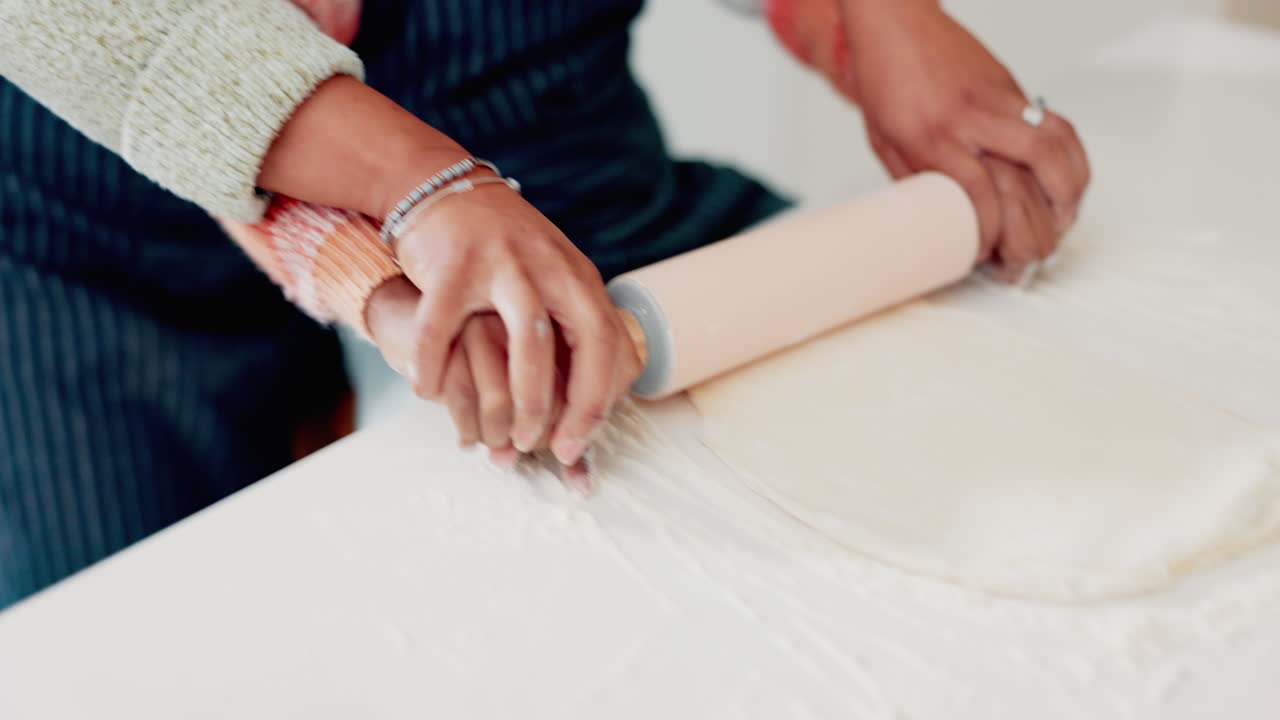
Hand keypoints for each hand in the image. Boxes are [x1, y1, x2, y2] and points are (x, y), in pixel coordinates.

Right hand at [389, 177, 641, 467]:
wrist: (442, 187)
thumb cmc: (502, 253)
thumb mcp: (551, 279)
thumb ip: (571, 329)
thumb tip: (598, 399)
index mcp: (578, 277)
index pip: (609, 343)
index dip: (600, 400)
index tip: (580, 444)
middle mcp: (549, 267)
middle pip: (585, 341)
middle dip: (572, 405)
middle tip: (551, 450)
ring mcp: (503, 263)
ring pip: (529, 338)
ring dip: (524, 396)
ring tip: (508, 438)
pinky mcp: (453, 265)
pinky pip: (445, 327)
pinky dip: (435, 366)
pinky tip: (427, 393)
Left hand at [836, 0, 1089, 276]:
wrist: (897, 20)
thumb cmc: (885, 78)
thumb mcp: (885, 142)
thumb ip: (919, 182)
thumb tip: (948, 226)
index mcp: (930, 135)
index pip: (976, 192)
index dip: (991, 232)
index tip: (988, 255)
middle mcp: (970, 117)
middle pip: (1025, 178)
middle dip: (1036, 230)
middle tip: (1031, 258)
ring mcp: (999, 100)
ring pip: (1054, 150)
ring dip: (1068, 197)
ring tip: (1059, 228)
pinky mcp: (1016, 89)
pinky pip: (1060, 127)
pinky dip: (1074, 162)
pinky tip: (1069, 189)